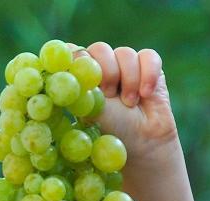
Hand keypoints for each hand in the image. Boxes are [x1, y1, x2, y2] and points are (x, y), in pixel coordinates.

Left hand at [65, 42, 179, 166]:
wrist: (142, 142)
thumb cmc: (111, 131)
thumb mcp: (88, 109)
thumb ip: (77, 87)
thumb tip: (61, 67)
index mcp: (81, 77)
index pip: (73, 52)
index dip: (79, 62)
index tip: (86, 81)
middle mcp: (102, 67)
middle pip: (100, 49)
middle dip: (107, 73)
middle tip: (110, 96)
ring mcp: (125, 66)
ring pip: (125, 53)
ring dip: (129, 79)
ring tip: (130, 103)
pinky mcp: (149, 67)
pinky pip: (148, 56)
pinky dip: (148, 74)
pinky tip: (146, 94)